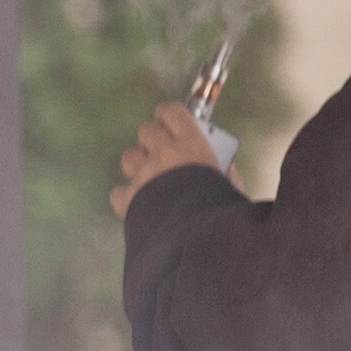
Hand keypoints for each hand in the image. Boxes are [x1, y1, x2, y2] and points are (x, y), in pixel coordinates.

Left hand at [111, 102, 222, 217]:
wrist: (195, 238)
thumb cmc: (220, 210)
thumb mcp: (232, 188)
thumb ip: (226, 173)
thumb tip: (224, 167)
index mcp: (191, 145)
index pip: (171, 112)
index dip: (168, 114)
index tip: (169, 121)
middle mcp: (163, 154)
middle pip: (146, 130)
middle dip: (152, 138)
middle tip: (162, 152)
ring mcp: (142, 176)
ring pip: (129, 157)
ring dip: (138, 164)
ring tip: (149, 178)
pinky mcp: (128, 199)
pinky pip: (119, 191)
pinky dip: (126, 197)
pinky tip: (138, 204)